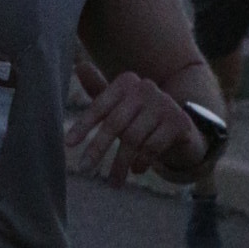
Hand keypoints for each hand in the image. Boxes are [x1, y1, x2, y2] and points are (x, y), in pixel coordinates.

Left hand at [65, 70, 207, 185]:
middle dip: (98, 148)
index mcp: (126, 82)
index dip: (83, 125)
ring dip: (120, 164)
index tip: (68, 144)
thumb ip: (99, 92)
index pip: (100, 106)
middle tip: (84, 168)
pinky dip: (141, 161)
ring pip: (134, 139)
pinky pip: (153, 146)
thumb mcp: (119, 108)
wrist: (180, 127)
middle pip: (115, 123)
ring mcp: (165, 103)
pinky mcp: (179, 122)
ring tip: (113, 182)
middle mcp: (146, 87)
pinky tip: (136, 170)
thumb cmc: (140, 118)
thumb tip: (80, 65)